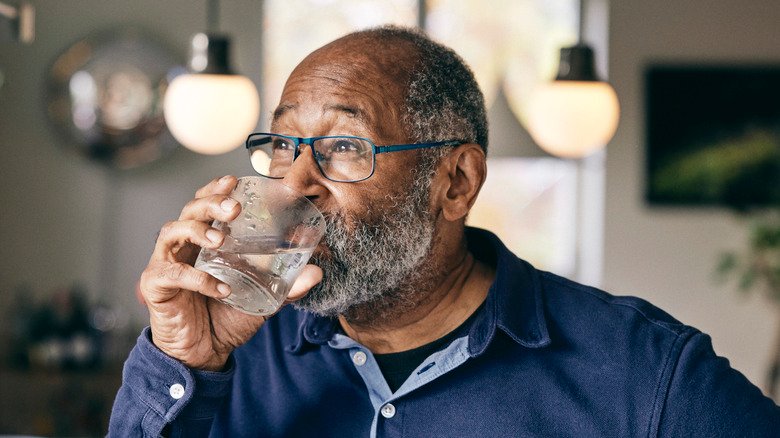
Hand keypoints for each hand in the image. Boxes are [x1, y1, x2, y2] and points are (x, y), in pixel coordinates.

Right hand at [139, 175, 322, 370]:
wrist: (203, 354)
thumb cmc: (226, 318)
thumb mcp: (262, 300)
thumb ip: (286, 287)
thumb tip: (317, 273)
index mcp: (204, 241)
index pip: (205, 205)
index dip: (216, 189)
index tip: (233, 180)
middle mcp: (183, 246)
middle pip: (189, 211)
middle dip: (211, 204)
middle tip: (233, 208)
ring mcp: (166, 263)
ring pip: (172, 232)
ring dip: (198, 231)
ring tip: (220, 240)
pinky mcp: (156, 285)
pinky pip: (173, 273)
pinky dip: (197, 278)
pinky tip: (220, 288)